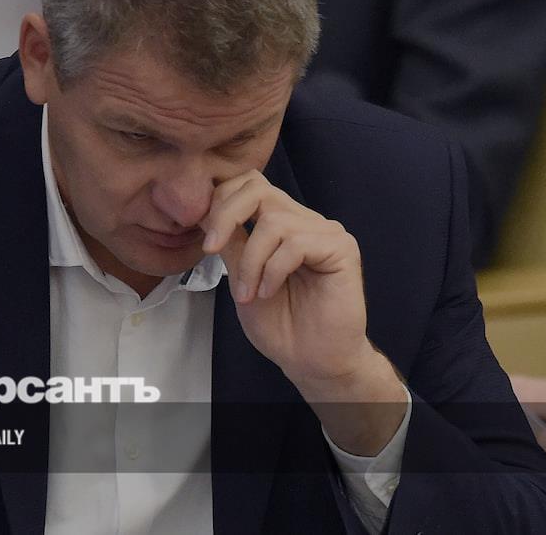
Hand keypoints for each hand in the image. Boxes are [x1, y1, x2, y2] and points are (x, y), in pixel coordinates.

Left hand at [201, 170, 404, 454]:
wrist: (311, 360)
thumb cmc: (280, 324)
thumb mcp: (241, 279)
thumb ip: (231, 244)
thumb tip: (207, 214)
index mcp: (281, 223)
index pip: (249, 185)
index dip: (220, 202)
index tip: (203, 238)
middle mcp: (304, 221)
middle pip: (258, 188)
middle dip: (226, 215)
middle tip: (210, 248)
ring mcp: (325, 232)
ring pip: (274, 221)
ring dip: (251, 261)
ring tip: (249, 293)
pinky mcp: (342, 248)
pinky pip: (296, 243)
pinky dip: (273, 270)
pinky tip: (269, 292)